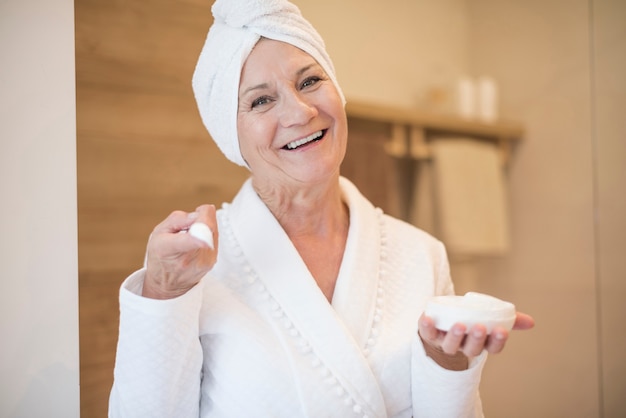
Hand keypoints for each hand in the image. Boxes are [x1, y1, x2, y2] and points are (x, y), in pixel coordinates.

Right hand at [142, 204, 218, 298]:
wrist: (167, 284)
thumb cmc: (160, 255)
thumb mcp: (158, 232)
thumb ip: (178, 219)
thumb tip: (200, 214)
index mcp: (168, 249)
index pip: (188, 241)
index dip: (200, 231)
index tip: (205, 220)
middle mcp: (188, 259)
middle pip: (206, 228)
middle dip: (201, 217)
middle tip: (189, 222)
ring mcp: (202, 262)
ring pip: (213, 231)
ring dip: (205, 225)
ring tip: (190, 234)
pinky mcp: (212, 262)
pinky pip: (215, 238)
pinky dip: (208, 234)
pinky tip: (197, 241)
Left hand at [418, 311, 534, 368]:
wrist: (440, 327)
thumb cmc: (469, 321)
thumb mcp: (488, 318)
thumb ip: (509, 319)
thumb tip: (531, 322)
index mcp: (480, 343)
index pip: (492, 348)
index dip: (497, 341)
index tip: (502, 331)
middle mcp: (463, 347)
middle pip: (472, 349)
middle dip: (476, 339)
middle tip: (480, 327)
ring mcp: (445, 342)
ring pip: (451, 346)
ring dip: (455, 336)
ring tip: (459, 325)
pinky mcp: (429, 335)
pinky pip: (427, 334)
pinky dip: (426, 327)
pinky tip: (427, 319)